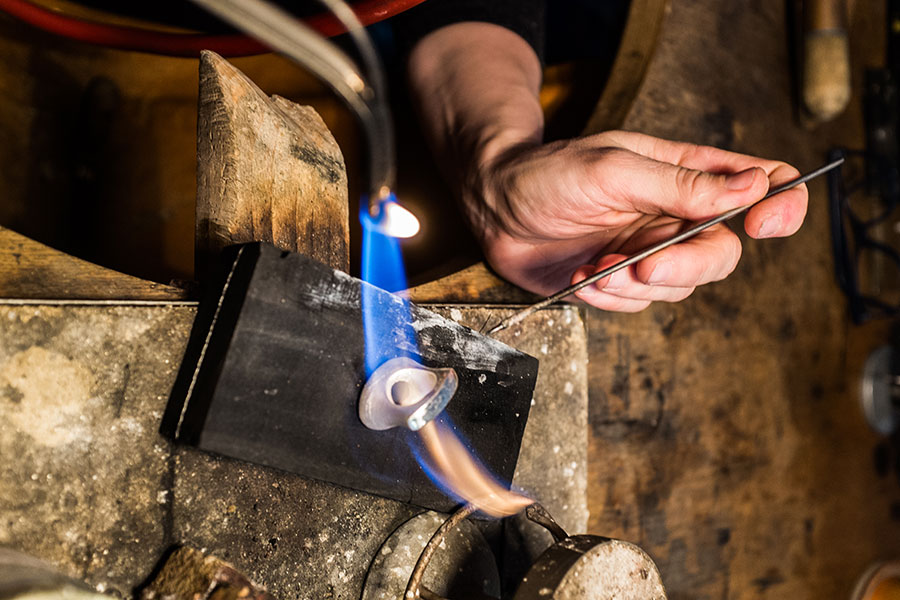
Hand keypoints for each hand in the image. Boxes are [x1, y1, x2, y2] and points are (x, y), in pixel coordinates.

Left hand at [467, 130, 807, 311]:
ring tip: (594, 265)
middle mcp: (675, 216)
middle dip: (686, 266)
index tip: (766, 225)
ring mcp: (648, 251)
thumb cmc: (547, 172)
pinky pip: (637, 304)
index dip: (781, 205)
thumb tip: (753, 186)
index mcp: (686, 174)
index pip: (762, 184)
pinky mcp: (619, 282)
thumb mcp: (613, 167)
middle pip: (722, 254)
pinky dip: (610, 296)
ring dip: (635, 284)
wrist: (492, 206)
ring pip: (679, 288)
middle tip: (644, 265)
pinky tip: (581, 276)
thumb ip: (681, 183)